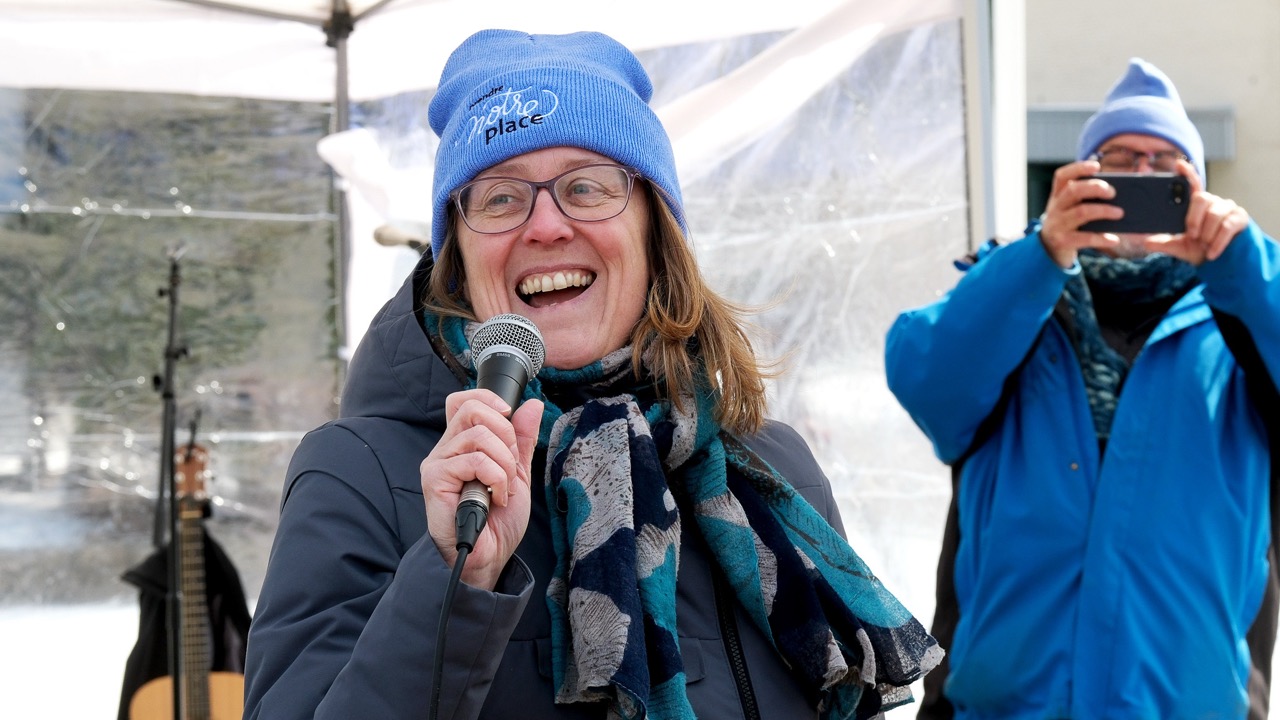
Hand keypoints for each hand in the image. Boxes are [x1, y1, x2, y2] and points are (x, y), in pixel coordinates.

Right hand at [421, 388, 543, 590]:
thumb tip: (532, 404)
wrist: (489, 556)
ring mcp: (438, 463)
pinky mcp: (435, 479)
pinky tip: (495, 498)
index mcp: (462, 443)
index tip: (509, 417)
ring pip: (479, 435)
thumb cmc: (497, 519)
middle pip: (471, 408)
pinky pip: (475, 460)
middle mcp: (446, 448)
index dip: (488, 399)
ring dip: (504, 463)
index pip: (464, 400)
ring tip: (503, 488)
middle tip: (509, 467)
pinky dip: (497, 478)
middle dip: (505, 434)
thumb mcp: (517, 472)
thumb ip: (522, 439)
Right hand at [1038, 160, 1125, 267]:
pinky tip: (1114, 239)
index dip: (1078, 168)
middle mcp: (1054, 208)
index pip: (1062, 176)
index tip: (1097, 166)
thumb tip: (1116, 195)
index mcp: (1057, 196)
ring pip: (1081, 212)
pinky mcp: (1062, 242)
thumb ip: (1085, 199)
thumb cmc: (1068, 223)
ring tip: (1119, 213)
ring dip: (1103, 211)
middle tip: (1113, 192)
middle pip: (1073, 190)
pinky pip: (1085, 238)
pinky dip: (1102, 238)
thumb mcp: (1069, 208)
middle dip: (1095, 188)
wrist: (1049, 250)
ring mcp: (1057, 225)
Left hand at [1141, 158, 1249, 264]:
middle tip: (1192, 235)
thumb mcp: (1178, 246)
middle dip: (1194, 219)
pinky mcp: (1240, 218)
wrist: (1221, 261)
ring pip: (1214, 214)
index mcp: (1196, 205)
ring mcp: (1228, 208)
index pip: (1192, 184)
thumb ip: (1163, 243)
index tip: (1178, 164)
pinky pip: (1227, 226)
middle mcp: (1213, 201)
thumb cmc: (1198, 248)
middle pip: (1201, 198)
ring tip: (1204, 244)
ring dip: (1206, 233)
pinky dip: (1217, 242)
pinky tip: (1212, 252)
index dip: (1187, 173)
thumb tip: (1146, 242)